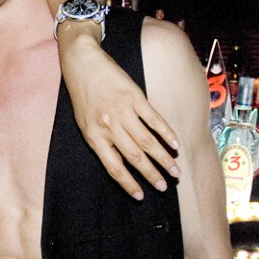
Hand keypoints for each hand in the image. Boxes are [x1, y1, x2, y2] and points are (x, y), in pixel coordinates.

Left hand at [59, 30, 180, 199]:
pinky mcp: (134, 97)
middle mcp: (108, 126)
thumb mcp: (84, 122)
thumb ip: (102, 141)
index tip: (141, 196)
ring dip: (163, 158)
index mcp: (93, 136)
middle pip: (134, 157)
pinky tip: (175, 144)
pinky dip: (166, 133)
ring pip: (147, 141)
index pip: (114, 167)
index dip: (129, 184)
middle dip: (151, 174)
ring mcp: (122, 111)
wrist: (82, 63)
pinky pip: (154, 119)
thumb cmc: (83, 95)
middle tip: (165, 186)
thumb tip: (122, 163)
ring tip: (175, 170)